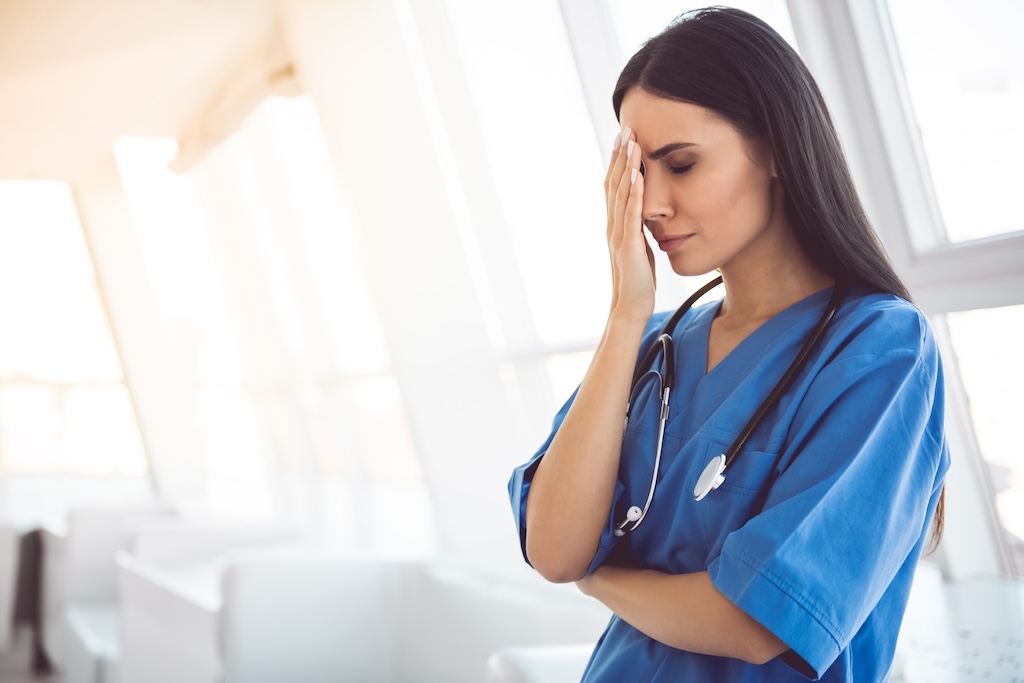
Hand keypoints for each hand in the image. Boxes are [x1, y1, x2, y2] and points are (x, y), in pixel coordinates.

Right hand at [605, 128, 655, 323]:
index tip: (624, 139)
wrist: (630, 307)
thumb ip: (638, 229)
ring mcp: (619, 234)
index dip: (618, 163)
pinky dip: (635, 192)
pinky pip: (631, 214)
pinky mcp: (628, 245)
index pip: (615, 187)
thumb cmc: (638, 281)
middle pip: (614, 184)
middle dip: (619, 156)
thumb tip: (645, 213)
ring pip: (621, 194)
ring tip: (631, 142)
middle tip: (624, 129)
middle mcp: (613, 225)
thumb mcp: (639, 248)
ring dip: (626, 167)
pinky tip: (639, 174)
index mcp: (616, 225)